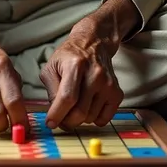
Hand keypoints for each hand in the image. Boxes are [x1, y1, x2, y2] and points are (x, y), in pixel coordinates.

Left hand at [40, 13, 123, 128]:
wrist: (93, 44)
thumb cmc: (69, 57)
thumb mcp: (51, 67)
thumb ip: (51, 90)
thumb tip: (55, 114)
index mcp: (75, 65)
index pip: (67, 97)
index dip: (57, 114)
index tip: (50, 123)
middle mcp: (95, 74)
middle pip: (80, 112)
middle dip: (67, 122)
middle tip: (61, 119)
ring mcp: (108, 84)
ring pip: (90, 118)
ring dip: (79, 119)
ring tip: (74, 105)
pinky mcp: (116, 92)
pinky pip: (104, 118)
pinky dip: (93, 119)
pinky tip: (88, 106)